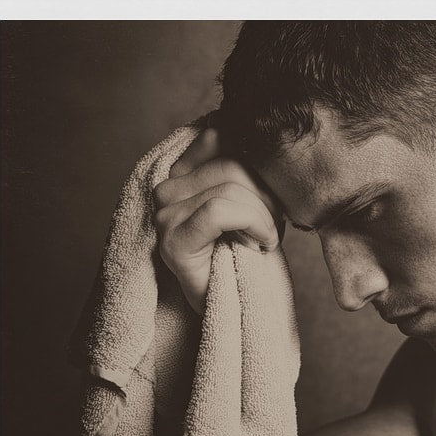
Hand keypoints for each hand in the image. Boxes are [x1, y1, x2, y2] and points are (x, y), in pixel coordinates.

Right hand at [152, 124, 281, 314]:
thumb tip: (259, 129)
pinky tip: (260, 244)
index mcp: (183, 171)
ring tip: (263, 239)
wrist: (237, 307)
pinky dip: (253, 225)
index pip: (221, 134)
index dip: (258, 163)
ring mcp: (164, 213)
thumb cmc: (249, 251)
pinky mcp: (172, 239)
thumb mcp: (255, 197)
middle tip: (272, 226)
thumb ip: (248, 163)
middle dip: (266, 195)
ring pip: (231, 187)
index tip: (270, 197)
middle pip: (232, 162)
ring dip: (264, 216)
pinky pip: (221, 210)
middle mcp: (166, 187)